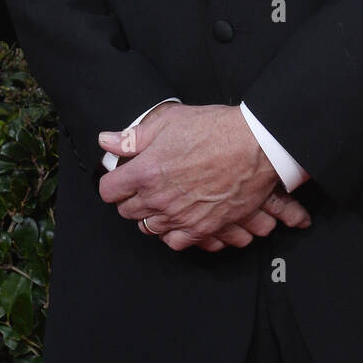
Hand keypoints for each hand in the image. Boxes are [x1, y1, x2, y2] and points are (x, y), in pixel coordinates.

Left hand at [97, 105, 311, 250]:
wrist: (255, 145)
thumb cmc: (215, 129)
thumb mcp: (169, 121)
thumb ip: (133, 137)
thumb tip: (107, 141)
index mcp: (145, 172)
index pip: (109, 189)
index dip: (113, 181)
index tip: (120, 177)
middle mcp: (158, 199)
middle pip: (127, 211)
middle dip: (130, 197)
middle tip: (142, 185)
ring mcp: (180, 216)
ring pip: (148, 227)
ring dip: (150, 215)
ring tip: (161, 200)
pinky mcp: (202, 227)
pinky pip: (174, 242)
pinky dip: (171, 233)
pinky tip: (176, 218)